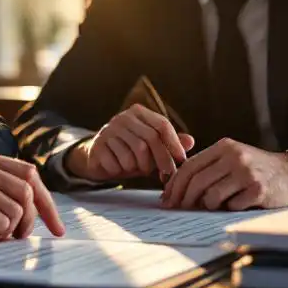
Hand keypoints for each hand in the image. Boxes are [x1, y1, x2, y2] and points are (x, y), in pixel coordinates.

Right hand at [64, 104, 195, 182]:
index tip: (182, 159)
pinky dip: (122, 170)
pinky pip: (117, 163)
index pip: (161, 124)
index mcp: (138, 112)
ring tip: (138, 168)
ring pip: (134, 153)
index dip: (174, 143)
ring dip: (140, 167)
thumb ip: (169, 143)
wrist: (98, 157)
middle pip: (149, 139)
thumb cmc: (129, 152)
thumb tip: (190, 141)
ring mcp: (108, 130)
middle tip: (167, 175)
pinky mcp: (97, 146)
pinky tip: (119, 168)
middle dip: (161, 160)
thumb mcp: (151, 147)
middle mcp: (122, 118)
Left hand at [162, 139, 287, 210]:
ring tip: (215, 205)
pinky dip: (229, 209)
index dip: (175, 184)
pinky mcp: (258, 190)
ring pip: (212, 196)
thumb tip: (174, 188)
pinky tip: (235, 205)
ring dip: (208, 206)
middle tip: (179, 209)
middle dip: (184, 199)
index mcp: (224, 147)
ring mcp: (247, 173)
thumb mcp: (231, 158)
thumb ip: (206, 168)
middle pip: (197, 181)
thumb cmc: (254, 169)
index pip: (189, 166)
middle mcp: (235, 157)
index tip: (167, 198)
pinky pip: (231, 206)